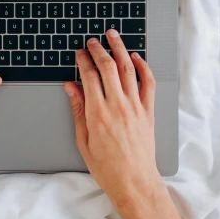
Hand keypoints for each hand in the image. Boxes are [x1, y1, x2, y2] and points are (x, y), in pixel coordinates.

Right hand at [63, 30, 162, 211]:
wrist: (134, 182)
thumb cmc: (107, 167)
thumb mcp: (83, 140)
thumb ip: (78, 110)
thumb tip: (71, 87)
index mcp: (98, 113)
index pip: (89, 76)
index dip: (83, 60)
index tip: (80, 53)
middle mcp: (118, 106)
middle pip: (108, 67)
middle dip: (99, 49)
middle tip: (93, 41)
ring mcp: (136, 107)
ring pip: (129, 69)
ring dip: (120, 49)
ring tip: (113, 36)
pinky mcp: (149, 111)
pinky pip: (148, 83)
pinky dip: (143, 67)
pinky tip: (136, 58)